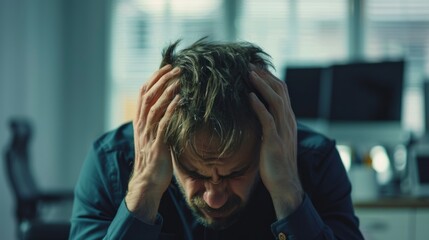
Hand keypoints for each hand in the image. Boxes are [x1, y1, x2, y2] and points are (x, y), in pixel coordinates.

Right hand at [125, 64, 180, 222]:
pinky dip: (171, 111)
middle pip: (148, 97)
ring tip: (179, 80)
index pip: (143, 94)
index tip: (166, 67)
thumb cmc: (153, 159)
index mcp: (140, 122)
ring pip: (155, 108)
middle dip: (162, 80)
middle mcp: (142, 126)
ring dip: (167, 92)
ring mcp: (148, 136)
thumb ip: (157, 122)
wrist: (147, 183)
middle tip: (176, 69)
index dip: (154, 79)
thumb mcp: (152, 137)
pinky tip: (180, 101)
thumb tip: (168, 105)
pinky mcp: (157, 146)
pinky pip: (163, 125)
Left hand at [248, 66, 302, 218]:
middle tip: (250, 65)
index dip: (269, 78)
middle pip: (280, 90)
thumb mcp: (274, 139)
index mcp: (288, 120)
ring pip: (275, 100)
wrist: (285, 184)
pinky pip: (267, 118)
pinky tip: (249, 96)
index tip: (256, 69)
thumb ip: (269, 125)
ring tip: (248, 73)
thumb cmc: (276, 163)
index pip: (282, 92)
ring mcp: (283, 130)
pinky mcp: (275, 140)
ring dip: (262, 85)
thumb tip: (256, 114)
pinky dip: (258, 105)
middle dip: (265, 76)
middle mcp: (288, 121)